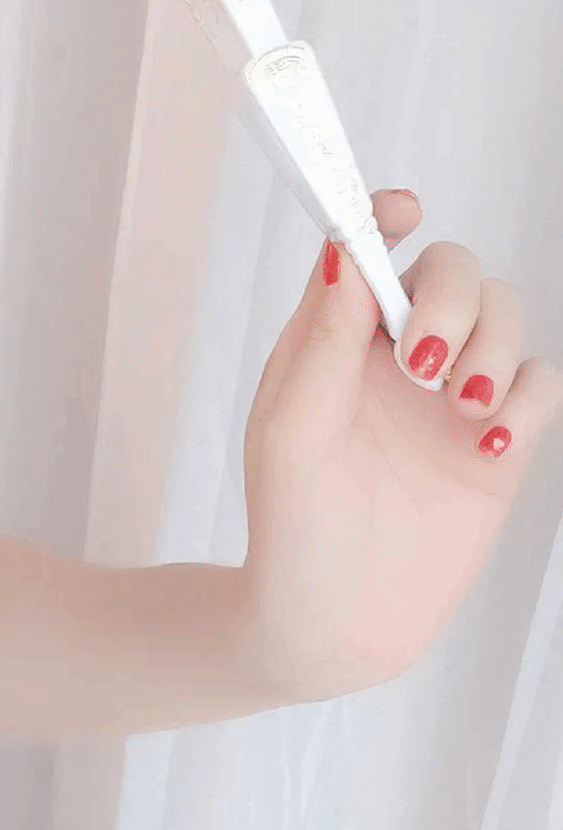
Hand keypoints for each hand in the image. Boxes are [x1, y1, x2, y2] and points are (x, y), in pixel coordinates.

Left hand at [239, 189, 560, 701]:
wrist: (334, 619)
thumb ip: (325, 338)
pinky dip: (526, 398)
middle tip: (423, 361)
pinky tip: (490, 439)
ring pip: (507, 316)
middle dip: (451, 299)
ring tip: (461, 406)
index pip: (373, 252)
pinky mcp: (498, 441)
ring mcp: (453, 395)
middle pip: (456, 272)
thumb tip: (343, 249)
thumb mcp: (294, 425)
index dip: (388, 218)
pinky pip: (540, 384)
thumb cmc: (292, 520)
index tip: (403, 210)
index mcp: (337, 337)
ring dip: (493, 346)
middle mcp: (399, 354)